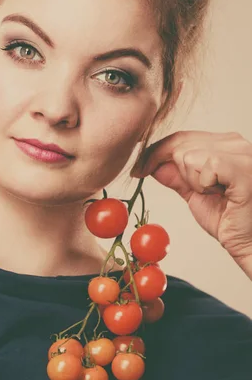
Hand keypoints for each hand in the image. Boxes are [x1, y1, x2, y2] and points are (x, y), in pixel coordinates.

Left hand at [130, 130, 251, 271]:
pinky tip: (219, 194)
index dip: (155, 152)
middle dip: (174, 170)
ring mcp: (243, 154)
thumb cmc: (229, 219)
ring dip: (193, 181)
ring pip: (189, 155)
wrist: (249, 242)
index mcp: (225, 144)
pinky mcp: (244, 170)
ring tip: (214, 194)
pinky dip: (204, 184)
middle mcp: (236, 143)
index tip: (139, 170)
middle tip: (195, 191)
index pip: (181, 137)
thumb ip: (175, 176)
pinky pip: (206, 165)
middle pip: (180, 144)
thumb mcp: (194, 193)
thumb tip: (152, 164)